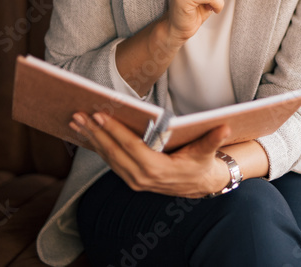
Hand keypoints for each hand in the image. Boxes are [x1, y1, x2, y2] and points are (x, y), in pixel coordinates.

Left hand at [69, 111, 233, 196]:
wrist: (200, 186)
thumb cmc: (201, 164)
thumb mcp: (207, 152)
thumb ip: (213, 140)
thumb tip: (225, 127)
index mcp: (156, 169)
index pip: (129, 147)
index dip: (113, 130)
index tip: (98, 115)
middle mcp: (141, 178)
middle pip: (112, 152)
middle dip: (94, 133)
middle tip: (78, 115)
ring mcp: (133, 180)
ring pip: (107, 158)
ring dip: (91, 139)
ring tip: (76, 122)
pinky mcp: (130, 178)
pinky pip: (110, 161)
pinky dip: (97, 147)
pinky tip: (87, 134)